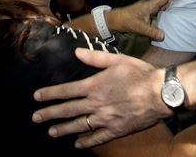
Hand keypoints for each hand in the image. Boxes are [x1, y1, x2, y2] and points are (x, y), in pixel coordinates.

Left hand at [33, 49, 173, 147]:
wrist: (160, 93)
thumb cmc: (140, 74)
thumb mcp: (118, 60)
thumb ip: (95, 57)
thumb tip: (77, 52)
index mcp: (95, 85)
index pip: (66, 91)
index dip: (49, 94)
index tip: (37, 97)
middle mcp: (96, 103)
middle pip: (67, 110)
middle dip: (49, 114)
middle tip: (35, 118)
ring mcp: (105, 118)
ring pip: (79, 126)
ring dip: (63, 129)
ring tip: (51, 132)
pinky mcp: (116, 129)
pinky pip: (97, 138)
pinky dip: (85, 142)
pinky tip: (77, 144)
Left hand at [107, 0, 178, 40]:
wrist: (114, 21)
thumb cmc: (126, 21)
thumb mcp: (139, 27)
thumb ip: (151, 31)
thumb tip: (164, 36)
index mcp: (149, 5)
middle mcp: (149, 6)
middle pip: (164, 0)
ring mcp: (147, 10)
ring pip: (161, 6)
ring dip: (169, 4)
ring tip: (179, 4)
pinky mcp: (145, 15)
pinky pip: (157, 12)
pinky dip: (163, 12)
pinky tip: (167, 15)